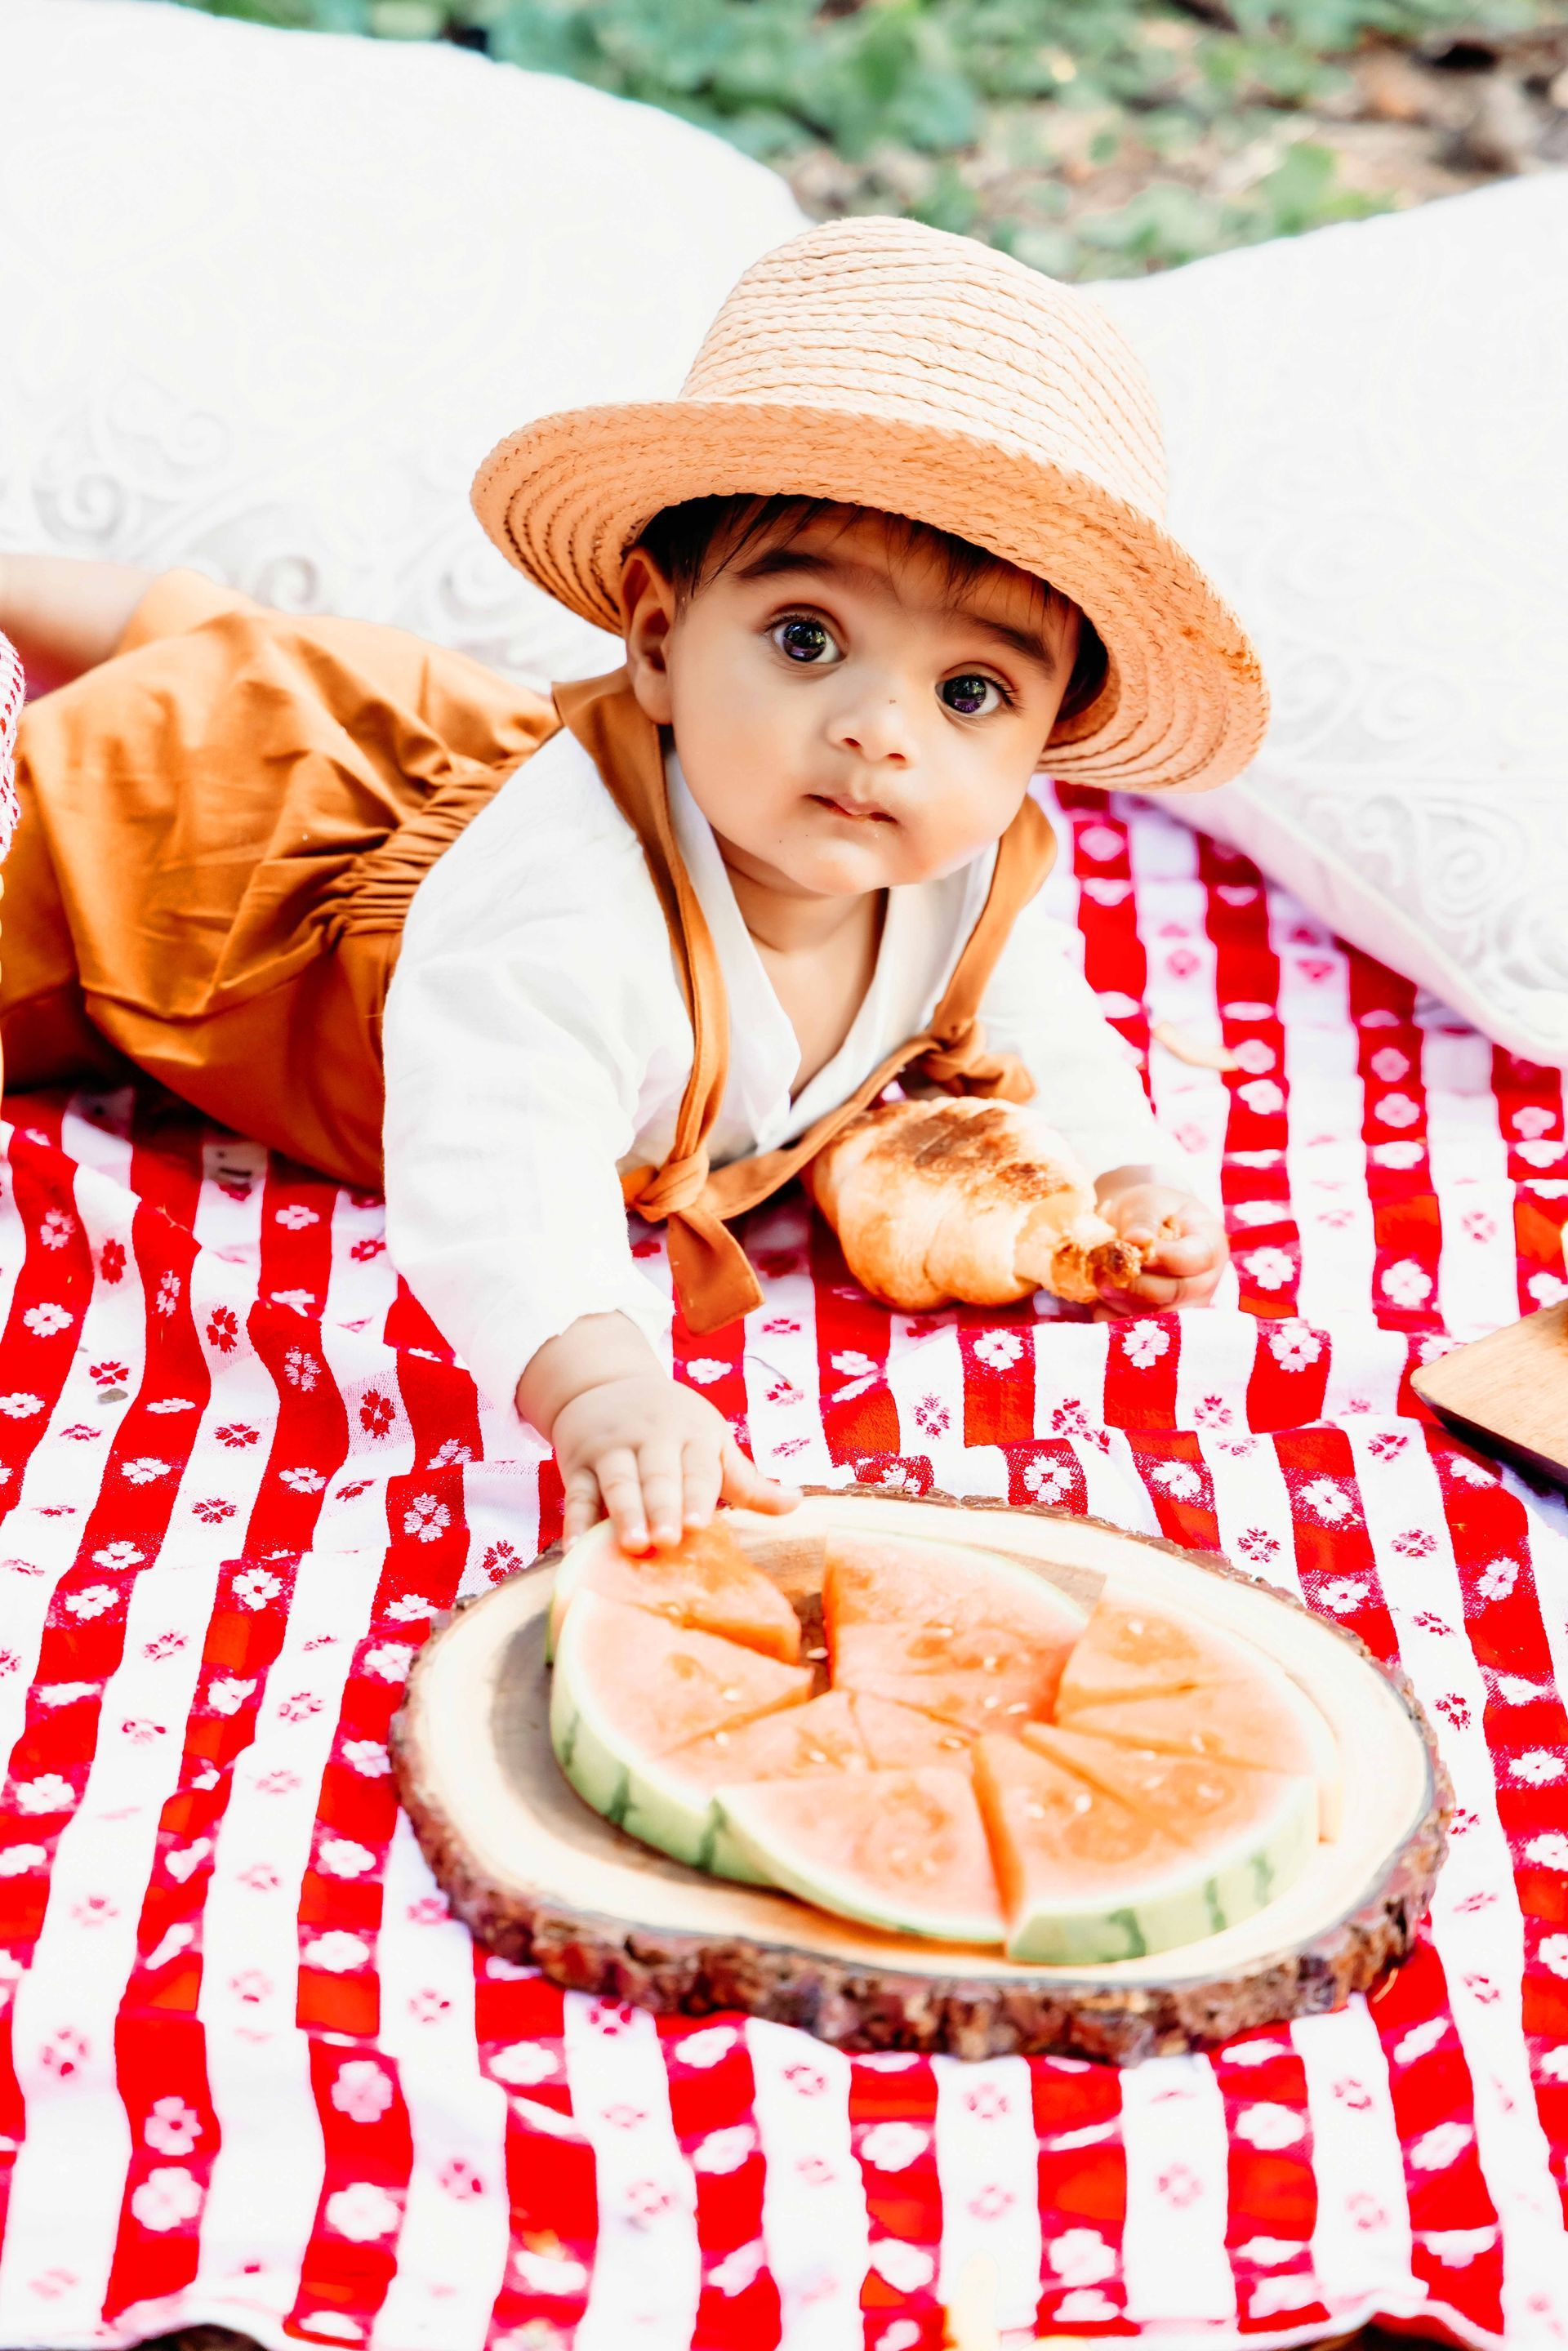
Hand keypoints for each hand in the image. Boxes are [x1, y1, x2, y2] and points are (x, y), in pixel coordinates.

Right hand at [517, 1313, 798, 1554]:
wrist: (606, 1384)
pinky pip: (577, 1495)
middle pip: (657, 1475)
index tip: (703, 1525)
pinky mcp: (578, 1465)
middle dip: (662, 1507)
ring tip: (631, 1544)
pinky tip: (579, 1549)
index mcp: (691, 1433)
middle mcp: (650, 1438)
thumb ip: (747, 1479)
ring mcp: (611, 1450)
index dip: (698, 1495)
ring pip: (617, 1483)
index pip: (697, 1468)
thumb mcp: (710, 1441)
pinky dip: (576, 1521)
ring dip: (623, 1513)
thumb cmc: (673, 1423)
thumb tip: (797, 1503)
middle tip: (667, 1540)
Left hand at [1094, 1176, 1227, 1314]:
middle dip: (1137, 1284)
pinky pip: (1138, 1332)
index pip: (1198, 1259)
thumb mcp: (1146, 1203)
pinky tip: (1100, 1300)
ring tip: (1100, 1282)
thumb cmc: (1149, 1210)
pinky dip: (1114, 1318)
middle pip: (1177, 1293)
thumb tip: (1138, 1240)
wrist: (1140, 1228)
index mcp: (1210, 1244)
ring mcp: (1186, 1306)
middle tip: (1105, 1273)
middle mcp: (1205, 1281)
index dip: (1165, 1257)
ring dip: (1122, 1303)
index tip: (1133, 1244)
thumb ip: (1144, 1220)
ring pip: (1158, 1319)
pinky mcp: (1163, 1325)